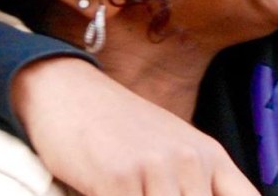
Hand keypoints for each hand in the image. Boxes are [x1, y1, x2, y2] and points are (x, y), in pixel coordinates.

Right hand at [13, 57, 256, 195]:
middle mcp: (190, 161)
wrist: (67, 91)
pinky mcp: (117, 180)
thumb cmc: (118, 129)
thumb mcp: (171, 150)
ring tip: (131, 192)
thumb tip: (206, 193)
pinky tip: (103, 194)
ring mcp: (155, 169)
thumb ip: (199, 182)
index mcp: (210, 155)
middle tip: (148, 194)